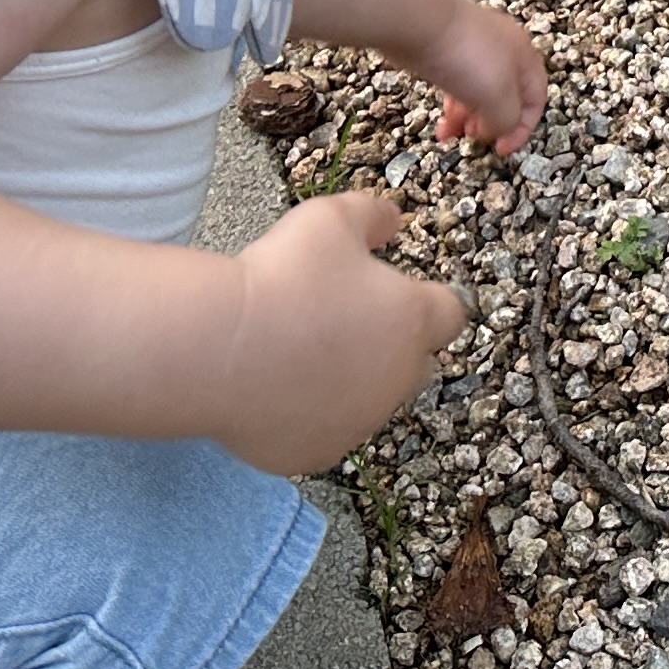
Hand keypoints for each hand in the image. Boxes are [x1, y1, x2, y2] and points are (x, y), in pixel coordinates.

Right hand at [209, 191, 467, 476]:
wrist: (219, 348)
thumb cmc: (281, 277)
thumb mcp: (330, 218)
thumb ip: (371, 214)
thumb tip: (393, 217)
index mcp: (412, 320)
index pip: (449, 314)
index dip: (427, 300)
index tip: (395, 292)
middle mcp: (397, 378)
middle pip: (415, 363)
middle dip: (392, 346)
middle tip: (341, 321)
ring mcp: (358, 423)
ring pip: (368, 403)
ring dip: (349, 383)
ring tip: (297, 353)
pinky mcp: (317, 454)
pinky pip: (322, 433)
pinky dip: (306, 416)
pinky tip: (273, 390)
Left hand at [407, 0, 549, 157]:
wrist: (421, 24)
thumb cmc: (465, 57)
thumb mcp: (498, 98)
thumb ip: (506, 120)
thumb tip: (497, 129)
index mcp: (525, 58)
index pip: (536, 100)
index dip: (523, 128)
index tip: (501, 150)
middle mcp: (505, 51)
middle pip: (507, 97)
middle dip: (491, 123)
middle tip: (473, 139)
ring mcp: (475, 49)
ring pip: (479, 93)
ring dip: (468, 118)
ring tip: (450, 135)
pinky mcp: (449, 51)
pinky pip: (458, 85)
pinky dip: (452, 106)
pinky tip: (441, 122)